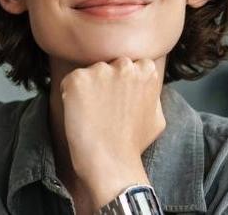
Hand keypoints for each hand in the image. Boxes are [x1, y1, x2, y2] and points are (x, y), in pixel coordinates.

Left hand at [60, 57, 165, 207]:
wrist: (111, 163)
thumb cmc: (133, 145)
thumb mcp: (157, 116)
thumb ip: (151, 94)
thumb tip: (146, 86)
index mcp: (146, 71)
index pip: (130, 64)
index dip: (121, 82)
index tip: (118, 100)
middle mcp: (124, 65)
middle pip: (109, 65)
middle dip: (105, 81)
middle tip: (104, 107)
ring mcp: (100, 71)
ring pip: (89, 73)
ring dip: (88, 88)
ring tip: (92, 114)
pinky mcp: (77, 80)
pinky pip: (70, 82)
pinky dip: (70, 95)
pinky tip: (79, 114)